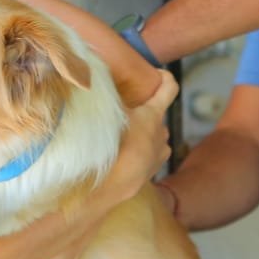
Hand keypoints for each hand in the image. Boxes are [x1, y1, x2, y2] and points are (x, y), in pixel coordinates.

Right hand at [101, 70, 176, 205]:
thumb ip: (103, 95)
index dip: (165, 78)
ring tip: (124, 135)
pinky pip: (149, 156)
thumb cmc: (112, 146)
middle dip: (145, 111)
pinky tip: (123, 155)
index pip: (169, 88)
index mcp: (153, 115)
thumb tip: (89, 73)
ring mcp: (159, 154)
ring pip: (155, 137)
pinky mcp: (152, 172)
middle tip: (128, 109)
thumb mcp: (106, 114)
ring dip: (144, 134)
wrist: (113, 186)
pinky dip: (141, 152)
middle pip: (158, 115)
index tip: (157, 74)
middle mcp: (161, 133)